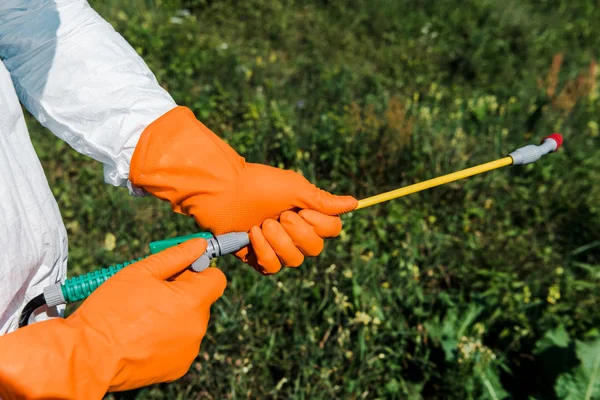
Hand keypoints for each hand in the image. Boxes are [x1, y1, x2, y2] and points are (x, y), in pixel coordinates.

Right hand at [0, 239, 225, 398]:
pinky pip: (180, 344)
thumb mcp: (140, 272)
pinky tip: (142, 337)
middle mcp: (197, 327)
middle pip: (201, 300)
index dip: (198, 270)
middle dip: (183, 293)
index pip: (216, 278)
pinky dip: (167, 338)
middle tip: (151, 293)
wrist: (88, 357)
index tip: (179, 272)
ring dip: (175, 316)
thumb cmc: (111, 310)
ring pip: (190, 322)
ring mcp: (189, 350)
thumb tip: (200, 244)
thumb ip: (176, 256)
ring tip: (142, 317)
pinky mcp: (178, 367)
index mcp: (193, 301)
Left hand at [130, 106, 356, 273]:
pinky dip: (264, 251)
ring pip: (294, 260)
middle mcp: (294, 230)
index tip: (302, 209)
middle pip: (315, 248)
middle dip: (298, 233)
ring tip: (262, 225)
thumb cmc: (258, 183)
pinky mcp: (256, 256)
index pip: (332, 230)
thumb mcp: (295, 189)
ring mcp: (275, 245)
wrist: (221, 190)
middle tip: (279, 216)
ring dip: (279, 242)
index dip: (321, 225)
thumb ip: (323, 201)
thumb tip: (355, 204)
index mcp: (306, 212)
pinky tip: (251, 235)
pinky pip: (272, 267)